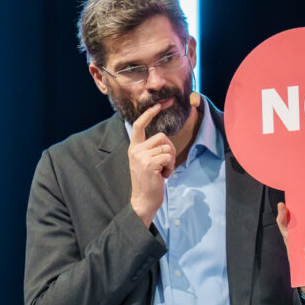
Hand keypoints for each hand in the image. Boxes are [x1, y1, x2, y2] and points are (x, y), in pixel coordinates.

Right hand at [127, 94, 197, 226]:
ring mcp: (142, 156)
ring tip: (163, 171)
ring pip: (168, 147)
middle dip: (170, 150)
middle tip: (166, 164)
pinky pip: (169, 157)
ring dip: (171, 160)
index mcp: (134, 148)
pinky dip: (171, 167)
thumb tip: (164, 140)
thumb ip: (150, 150)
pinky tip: (163, 176)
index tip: (159, 104)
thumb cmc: (149, 182)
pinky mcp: (150, 163)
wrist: (143, 200)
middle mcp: (135, 150)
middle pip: (162, 137)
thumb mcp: (146, 162)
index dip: (149, 114)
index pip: (139, 125)